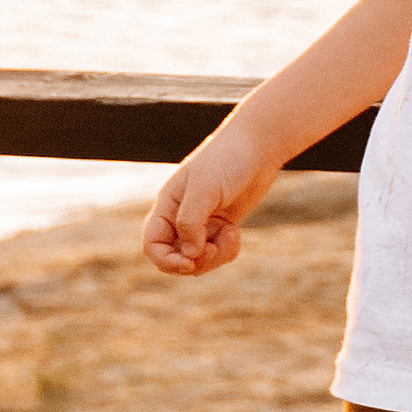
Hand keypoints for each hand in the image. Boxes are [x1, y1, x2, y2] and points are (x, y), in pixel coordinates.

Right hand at [142, 123, 279, 277]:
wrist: (257, 147)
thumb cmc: (226, 161)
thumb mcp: (205, 189)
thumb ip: (191, 221)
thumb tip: (190, 254)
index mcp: (168, 206)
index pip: (153, 244)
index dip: (166, 260)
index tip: (189, 264)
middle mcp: (180, 217)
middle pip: (175, 257)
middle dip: (195, 262)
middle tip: (214, 249)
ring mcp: (201, 223)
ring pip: (198, 259)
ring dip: (215, 256)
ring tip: (232, 235)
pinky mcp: (221, 226)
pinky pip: (217, 252)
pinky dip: (227, 250)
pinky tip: (236, 232)